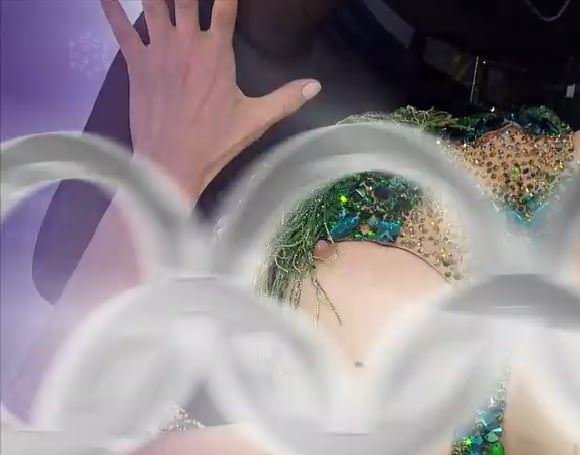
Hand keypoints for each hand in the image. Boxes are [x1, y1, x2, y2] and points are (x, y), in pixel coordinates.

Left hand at [100, 0, 321, 200]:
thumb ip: (286, 98)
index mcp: (217, 53)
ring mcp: (157, 50)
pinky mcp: (135, 62)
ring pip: (153, 3)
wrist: (171, 162)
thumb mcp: (256, 119)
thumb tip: (316, 85)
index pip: (224, 6)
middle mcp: (186, 43)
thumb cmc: (216, 142)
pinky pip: (120, 27)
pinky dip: (111, 7)